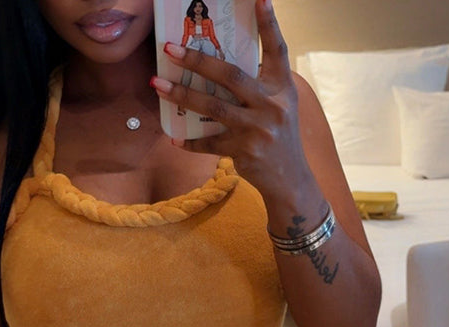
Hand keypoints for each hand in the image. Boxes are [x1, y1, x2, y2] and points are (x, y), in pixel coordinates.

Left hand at [151, 0, 317, 205]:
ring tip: (158, 84)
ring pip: (213, 107)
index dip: (269, 24)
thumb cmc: (278, 137)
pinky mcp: (244, 151)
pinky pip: (210, 143)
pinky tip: (174, 137)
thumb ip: (258, 86)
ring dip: (182, 95)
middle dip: (197, 61)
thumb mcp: (279, 107)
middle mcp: (271, 105)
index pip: (277, 50)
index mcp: (282, 88)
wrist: (289, 179)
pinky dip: (190, 141)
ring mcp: (257, 129)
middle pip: (231, 76)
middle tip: (171, 49)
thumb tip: (218, 68)